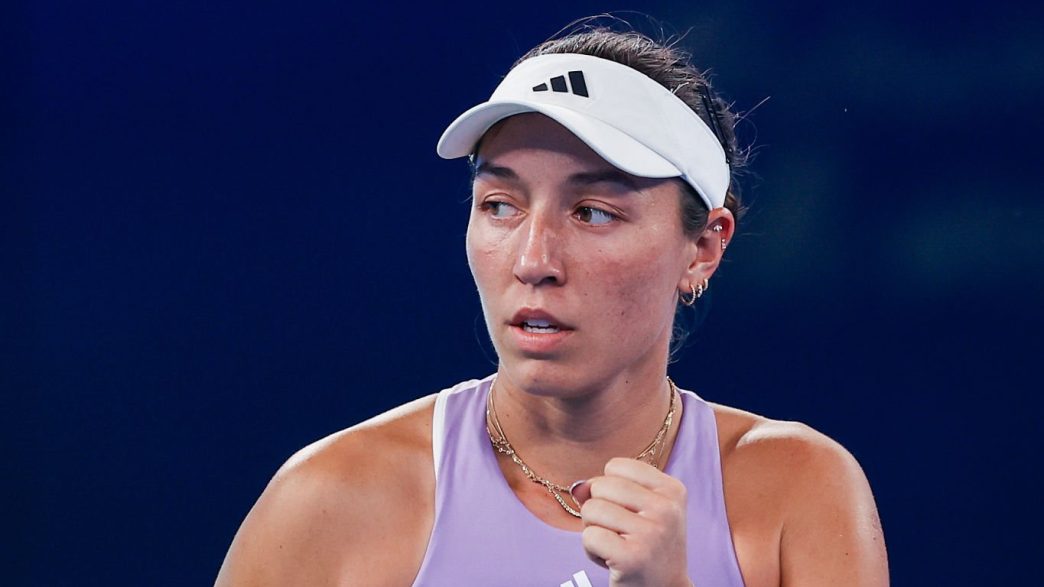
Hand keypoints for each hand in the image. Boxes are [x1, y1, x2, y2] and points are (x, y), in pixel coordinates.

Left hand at [572, 457, 692, 586]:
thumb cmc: (646, 544)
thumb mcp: (638, 509)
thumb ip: (607, 489)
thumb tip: (578, 487)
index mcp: (672, 489)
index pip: (616, 466)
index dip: (610, 489)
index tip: (630, 512)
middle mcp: (666, 509)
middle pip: (601, 486)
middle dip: (598, 509)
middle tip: (619, 532)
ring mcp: (651, 533)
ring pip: (591, 509)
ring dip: (594, 530)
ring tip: (616, 545)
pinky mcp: (633, 557)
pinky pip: (588, 536)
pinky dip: (591, 550)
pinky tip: (612, 560)